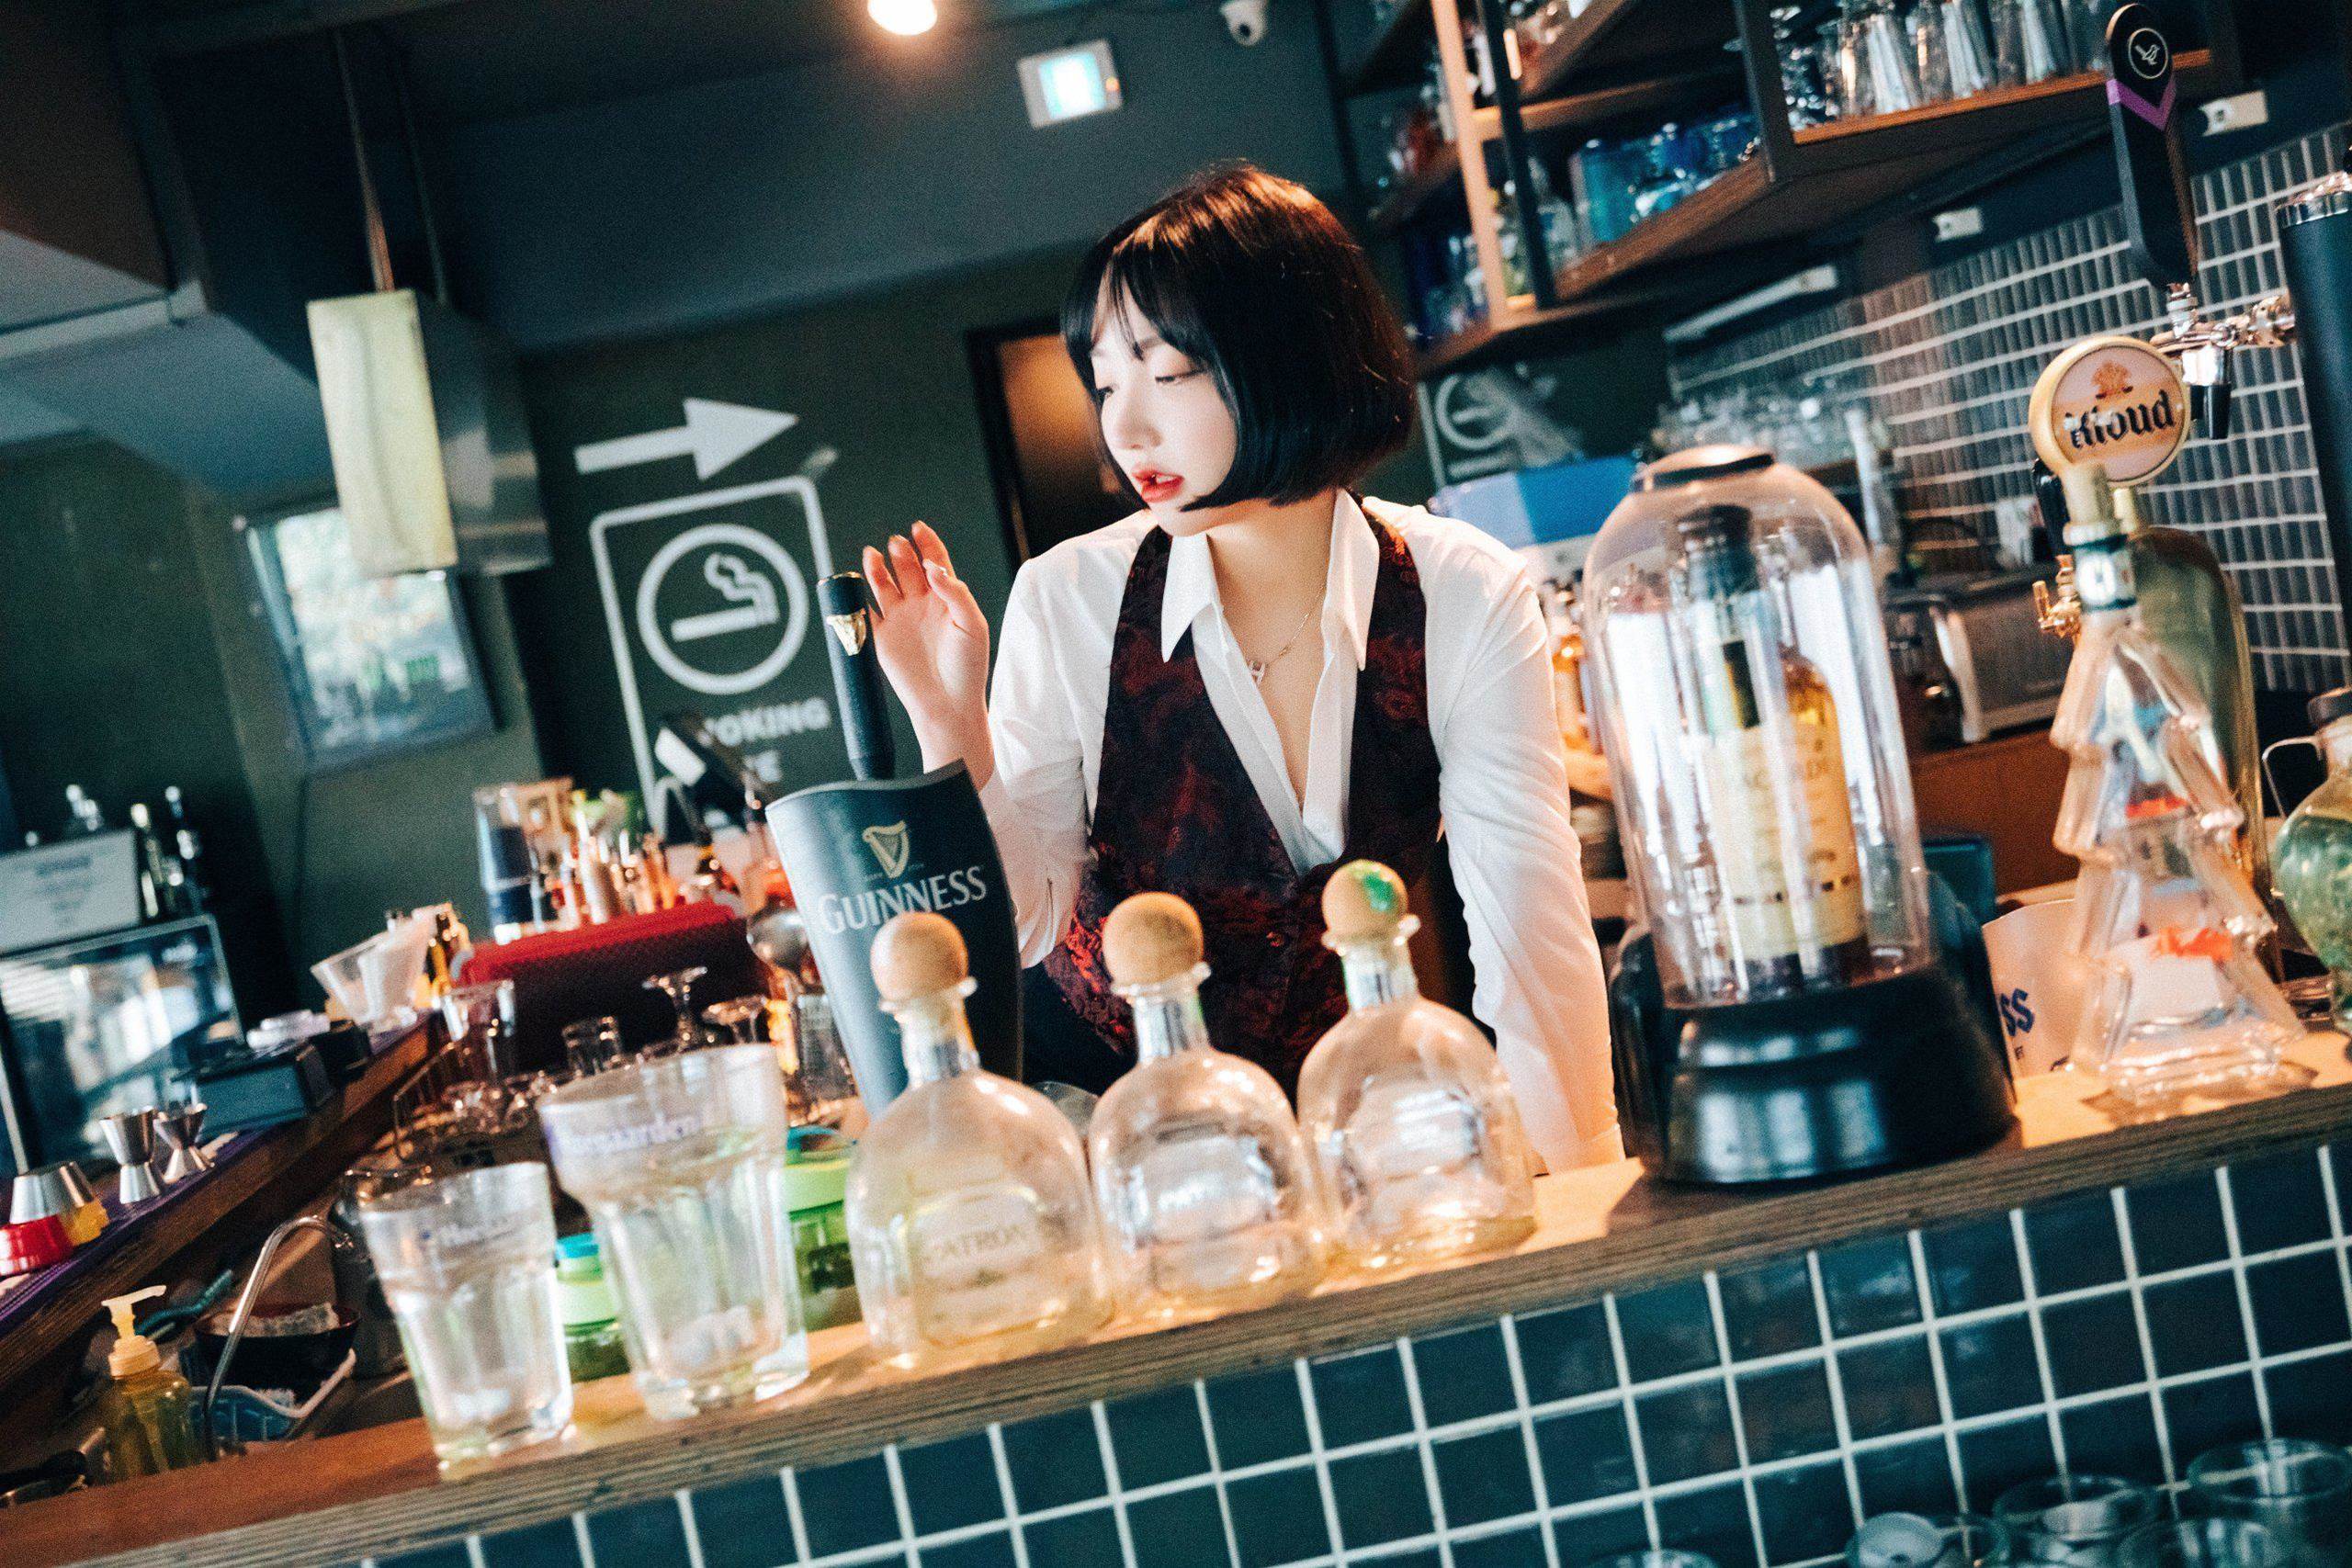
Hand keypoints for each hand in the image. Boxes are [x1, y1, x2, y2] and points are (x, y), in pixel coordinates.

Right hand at [863, 522, 994, 783]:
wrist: (947, 704)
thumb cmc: (967, 667)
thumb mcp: (971, 625)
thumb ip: (954, 592)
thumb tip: (933, 566)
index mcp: (946, 599)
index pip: (935, 561)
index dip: (927, 543)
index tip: (918, 528)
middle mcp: (922, 605)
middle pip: (907, 567)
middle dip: (901, 552)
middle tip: (896, 544)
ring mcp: (900, 619)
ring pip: (883, 583)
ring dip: (877, 567)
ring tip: (872, 555)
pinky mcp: (881, 636)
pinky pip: (865, 610)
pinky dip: (858, 597)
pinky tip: (857, 586)